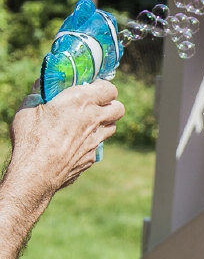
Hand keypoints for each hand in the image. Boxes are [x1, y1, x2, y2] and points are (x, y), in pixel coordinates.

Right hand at [8, 79, 124, 197]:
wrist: (36, 173)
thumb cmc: (31, 138)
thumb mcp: (29, 107)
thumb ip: (39, 93)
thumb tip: (41, 85)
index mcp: (81, 101)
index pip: (110, 89)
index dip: (103, 87)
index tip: (92, 87)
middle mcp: (94, 120)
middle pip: (119, 108)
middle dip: (110, 104)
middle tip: (96, 104)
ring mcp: (96, 141)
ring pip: (112, 127)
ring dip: (104, 123)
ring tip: (86, 122)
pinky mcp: (92, 157)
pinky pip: (98, 145)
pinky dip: (92, 141)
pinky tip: (75, 143)